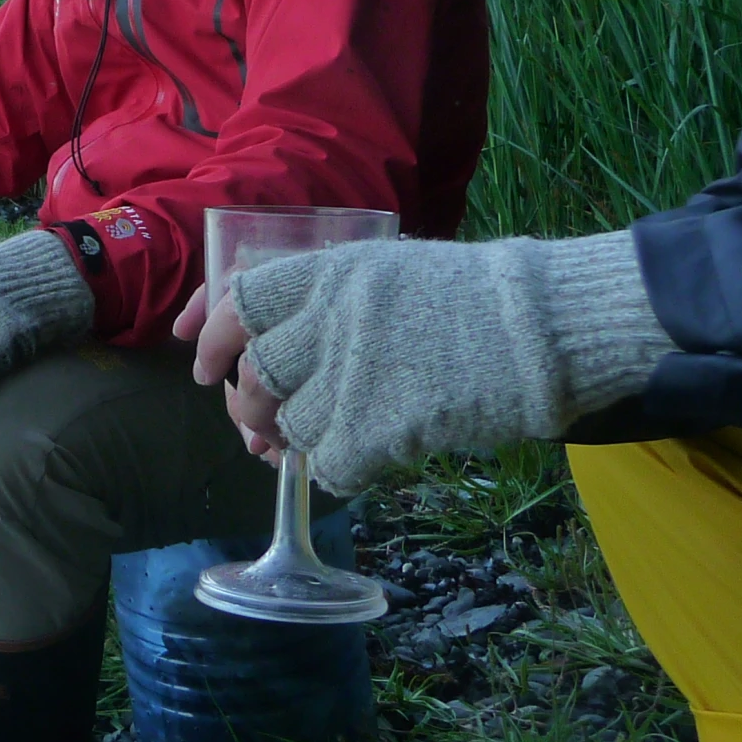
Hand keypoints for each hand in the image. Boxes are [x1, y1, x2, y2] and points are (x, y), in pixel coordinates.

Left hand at [174, 232, 672, 493]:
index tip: (199, 360)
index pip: (239, 300)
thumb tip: (272, 339)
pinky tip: (352, 463)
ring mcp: (353, 376)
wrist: (542, 328)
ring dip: (286, 442)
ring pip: (285, 424)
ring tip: (303, 445)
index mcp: (331, 272)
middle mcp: (330, 320)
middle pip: (253, 374)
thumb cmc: (472, 299)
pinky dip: (332, 470)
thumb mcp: (388, 271)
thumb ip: (330, 300)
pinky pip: (330, 463)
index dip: (210, 335)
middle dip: (243, 406)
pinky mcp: (379, 428)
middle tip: (253, 422)